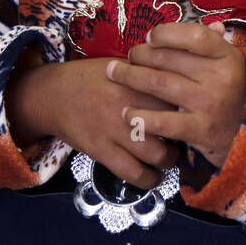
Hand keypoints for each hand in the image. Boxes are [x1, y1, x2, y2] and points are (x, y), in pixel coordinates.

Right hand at [6, 54, 179, 189]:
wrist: (53, 93)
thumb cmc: (90, 78)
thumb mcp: (121, 65)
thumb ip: (147, 74)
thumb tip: (179, 82)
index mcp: (137, 81)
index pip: (177, 96)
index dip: (188, 107)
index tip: (192, 112)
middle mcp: (129, 105)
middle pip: (173, 125)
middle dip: (184, 135)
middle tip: (184, 137)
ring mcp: (115, 130)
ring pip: (158, 154)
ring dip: (169, 160)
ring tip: (170, 157)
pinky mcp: (101, 150)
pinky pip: (132, 172)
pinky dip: (148, 179)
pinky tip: (153, 177)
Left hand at [108, 22, 245, 168]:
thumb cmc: (232, 98)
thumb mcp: (231, 69)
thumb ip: (218, 48)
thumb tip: (215, 24)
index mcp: (228, 58)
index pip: (194, 36)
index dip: (167, 33)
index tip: (150, 37)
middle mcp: (222, 78)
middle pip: (170, 59)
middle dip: (141, 55)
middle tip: (128, 56)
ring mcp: (211, 104)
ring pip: (160, 84)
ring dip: (131, 77)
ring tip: (114, 74)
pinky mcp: (200, 131)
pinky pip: (163, 121)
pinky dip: (141, 117)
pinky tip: (126, 113)